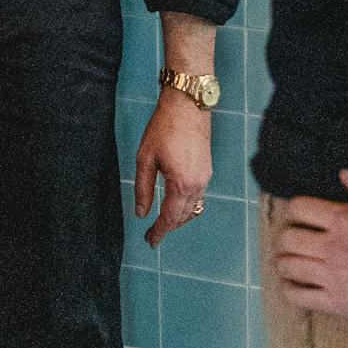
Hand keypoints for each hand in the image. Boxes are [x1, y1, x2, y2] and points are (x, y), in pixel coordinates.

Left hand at [135, 90, 213, 246]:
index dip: (158, 232)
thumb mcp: (145, 158)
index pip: (169, 218)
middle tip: (152, 235)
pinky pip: (198, 197)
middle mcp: (197, 185)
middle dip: (168, 228)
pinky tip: (175, 203)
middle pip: (182, 217)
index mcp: (181, 184)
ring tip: (162, 222)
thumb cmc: (163, 128)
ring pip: (193, 209)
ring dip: (178, 218)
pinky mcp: (206, 170)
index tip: (149, 241)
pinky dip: (186, 206)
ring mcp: (205, 178)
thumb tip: (140, 213)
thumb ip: (142, 188)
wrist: (187, 106)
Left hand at [276, 173, 347, 333]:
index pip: (298, 208)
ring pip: (289, 266)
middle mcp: (336, 247)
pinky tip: (294, 287)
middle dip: (285, 238)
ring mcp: (337, 277)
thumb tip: (344, 175)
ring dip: (284, 263)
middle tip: (291, 243)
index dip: (295, 212)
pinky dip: (290, 291)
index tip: (299, 219)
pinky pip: (300, 297)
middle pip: (287, 238)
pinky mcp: (342, 305)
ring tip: (289, 263)